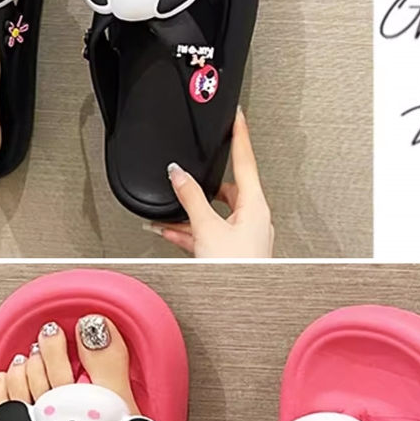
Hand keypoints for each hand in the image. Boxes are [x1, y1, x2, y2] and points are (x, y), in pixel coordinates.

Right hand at [144, 107, 273, 257]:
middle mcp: (252, 218)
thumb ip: (191, 197)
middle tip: (185, 173)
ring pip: (213, 213)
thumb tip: (179, 174)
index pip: (245, 159)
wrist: (240, 306)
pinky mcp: (231, 251)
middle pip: (224, 189)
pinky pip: (208, 232)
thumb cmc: (236, 270)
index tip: (238, 114)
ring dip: (189, 211)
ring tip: (164, 208)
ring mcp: (242, 236)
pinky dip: (188, 229)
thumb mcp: (207, 227)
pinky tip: (167, 229)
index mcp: (254, 204)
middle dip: (201, 184)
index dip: (240, 134)